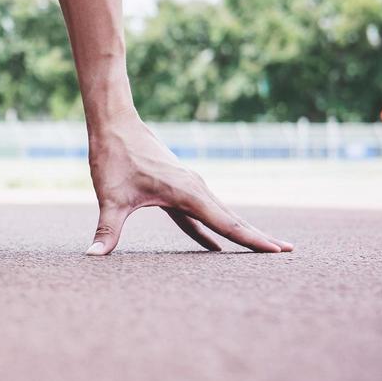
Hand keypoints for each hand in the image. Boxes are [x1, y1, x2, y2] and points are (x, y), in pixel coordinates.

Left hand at [84, 111, 293, 255]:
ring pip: (219, 214)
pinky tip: (214, 247)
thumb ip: (107, 230)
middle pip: (232, 219)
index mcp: (187, 193)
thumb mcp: (109, 198)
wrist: (114, 123)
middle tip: (288, 252)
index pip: (225, 223)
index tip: (277, 251)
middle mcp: (195, 188)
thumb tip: (93, 256)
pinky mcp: (179, 186)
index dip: (251, 239)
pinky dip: (212, 228)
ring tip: (263, 249)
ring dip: (239, 231)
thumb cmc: (113, 158)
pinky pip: (201, 213)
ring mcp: (189, 186)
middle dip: (257, 237)